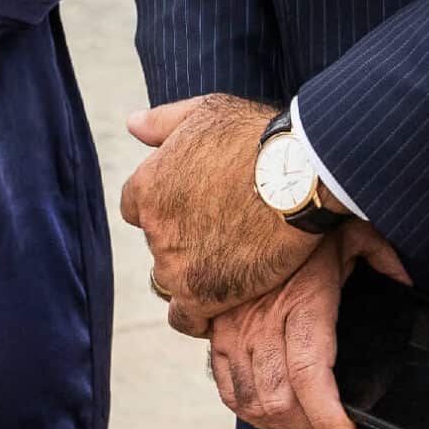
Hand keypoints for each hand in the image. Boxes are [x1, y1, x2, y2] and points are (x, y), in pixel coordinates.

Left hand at [120, 94, 317, 333]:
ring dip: (195, 273)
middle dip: (183, 239)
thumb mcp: (205, 112)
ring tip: (231, 262)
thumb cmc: (255, 136)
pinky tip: (223, 298)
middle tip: (222, 232)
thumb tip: (131, 125)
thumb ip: (162, 122)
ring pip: (172, 279)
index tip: (193, 208)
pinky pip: (187, 316)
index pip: (137, 208)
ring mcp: (176, 262)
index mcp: (147, 184)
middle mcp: (154, 226)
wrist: (297, 172)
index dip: (166, 209)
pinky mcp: (203, 292)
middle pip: (159, 243)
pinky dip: (200, 313)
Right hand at [206, 222, 410, 428]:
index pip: (310, 377)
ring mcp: (234, 327)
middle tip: (329, 424)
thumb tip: (406, 282)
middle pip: (279, 401)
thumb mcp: (353, 232)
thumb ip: (383, 259)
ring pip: (251, 401)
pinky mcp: (216, 328)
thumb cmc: (305, 215)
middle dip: (309, 426)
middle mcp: (263, 321)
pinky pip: (225, 385)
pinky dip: (247, 407)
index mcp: (303, 302)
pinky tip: (269, 406)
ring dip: (279, 422)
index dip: (328, 418)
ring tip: (303, 418)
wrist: (254, 194)